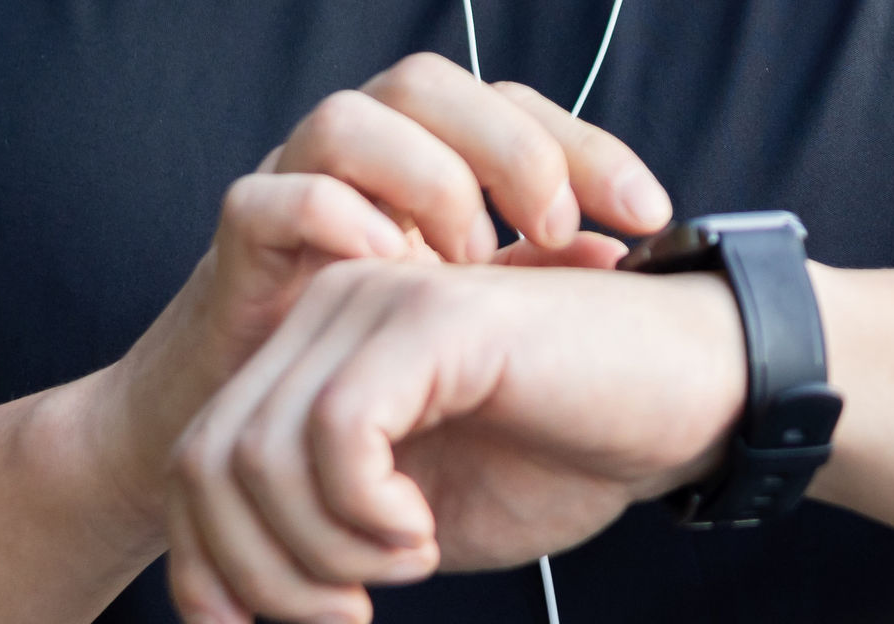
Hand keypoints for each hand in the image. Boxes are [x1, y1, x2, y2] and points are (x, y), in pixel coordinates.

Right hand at [79, 55, 675, 533]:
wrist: (250, 442)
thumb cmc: (372, 361)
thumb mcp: (468, 317)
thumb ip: (533, 277)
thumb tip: (618, 255)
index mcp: (423, 156)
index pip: (509, 104)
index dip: (585, 145)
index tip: (651, 214)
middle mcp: (356, 154)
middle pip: (426, 83)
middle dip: (508, 146)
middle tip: (555, 230)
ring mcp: (287, 188)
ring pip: (345, 119)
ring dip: (423, 180)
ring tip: (468, 263)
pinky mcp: (234, 249)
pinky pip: (270, 197)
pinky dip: (333, 219)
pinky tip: (389, 272)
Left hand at [164, 258, 749, 623]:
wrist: (692, 398)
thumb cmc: (567, 453)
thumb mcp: (415, 522)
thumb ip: (324, 539)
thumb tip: (226, 606)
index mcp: (320, 351)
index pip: (200, 463)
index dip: (210, 570)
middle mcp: (333, 308)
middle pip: (209, 462)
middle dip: (259, 575)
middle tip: (344, 620)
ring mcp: (380, 301)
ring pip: (259, 453)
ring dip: (317, 552)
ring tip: (400, 566)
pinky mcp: (434, 318)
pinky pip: (336, 430)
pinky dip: (361, 512)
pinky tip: (419, 535)